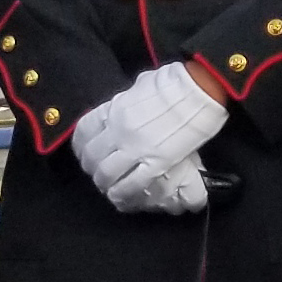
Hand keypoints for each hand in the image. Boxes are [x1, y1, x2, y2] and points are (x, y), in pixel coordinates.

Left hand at [72, 64, 227, 213]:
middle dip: (93, 170)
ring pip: (107, 174)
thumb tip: (127, 103)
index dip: (82, 147)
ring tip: (110, 190)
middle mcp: (119, 129)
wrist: (199, 89)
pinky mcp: (156, 162)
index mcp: (115, 109)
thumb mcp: (141, 86)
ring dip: (106, 185)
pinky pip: (131, 184)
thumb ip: (129, 99)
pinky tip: (124, 198)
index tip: (85, 154)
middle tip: (99, 175)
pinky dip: (124, 194)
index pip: (84, 132)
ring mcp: (135, 147)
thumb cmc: (174, 82)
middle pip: (93, 157)